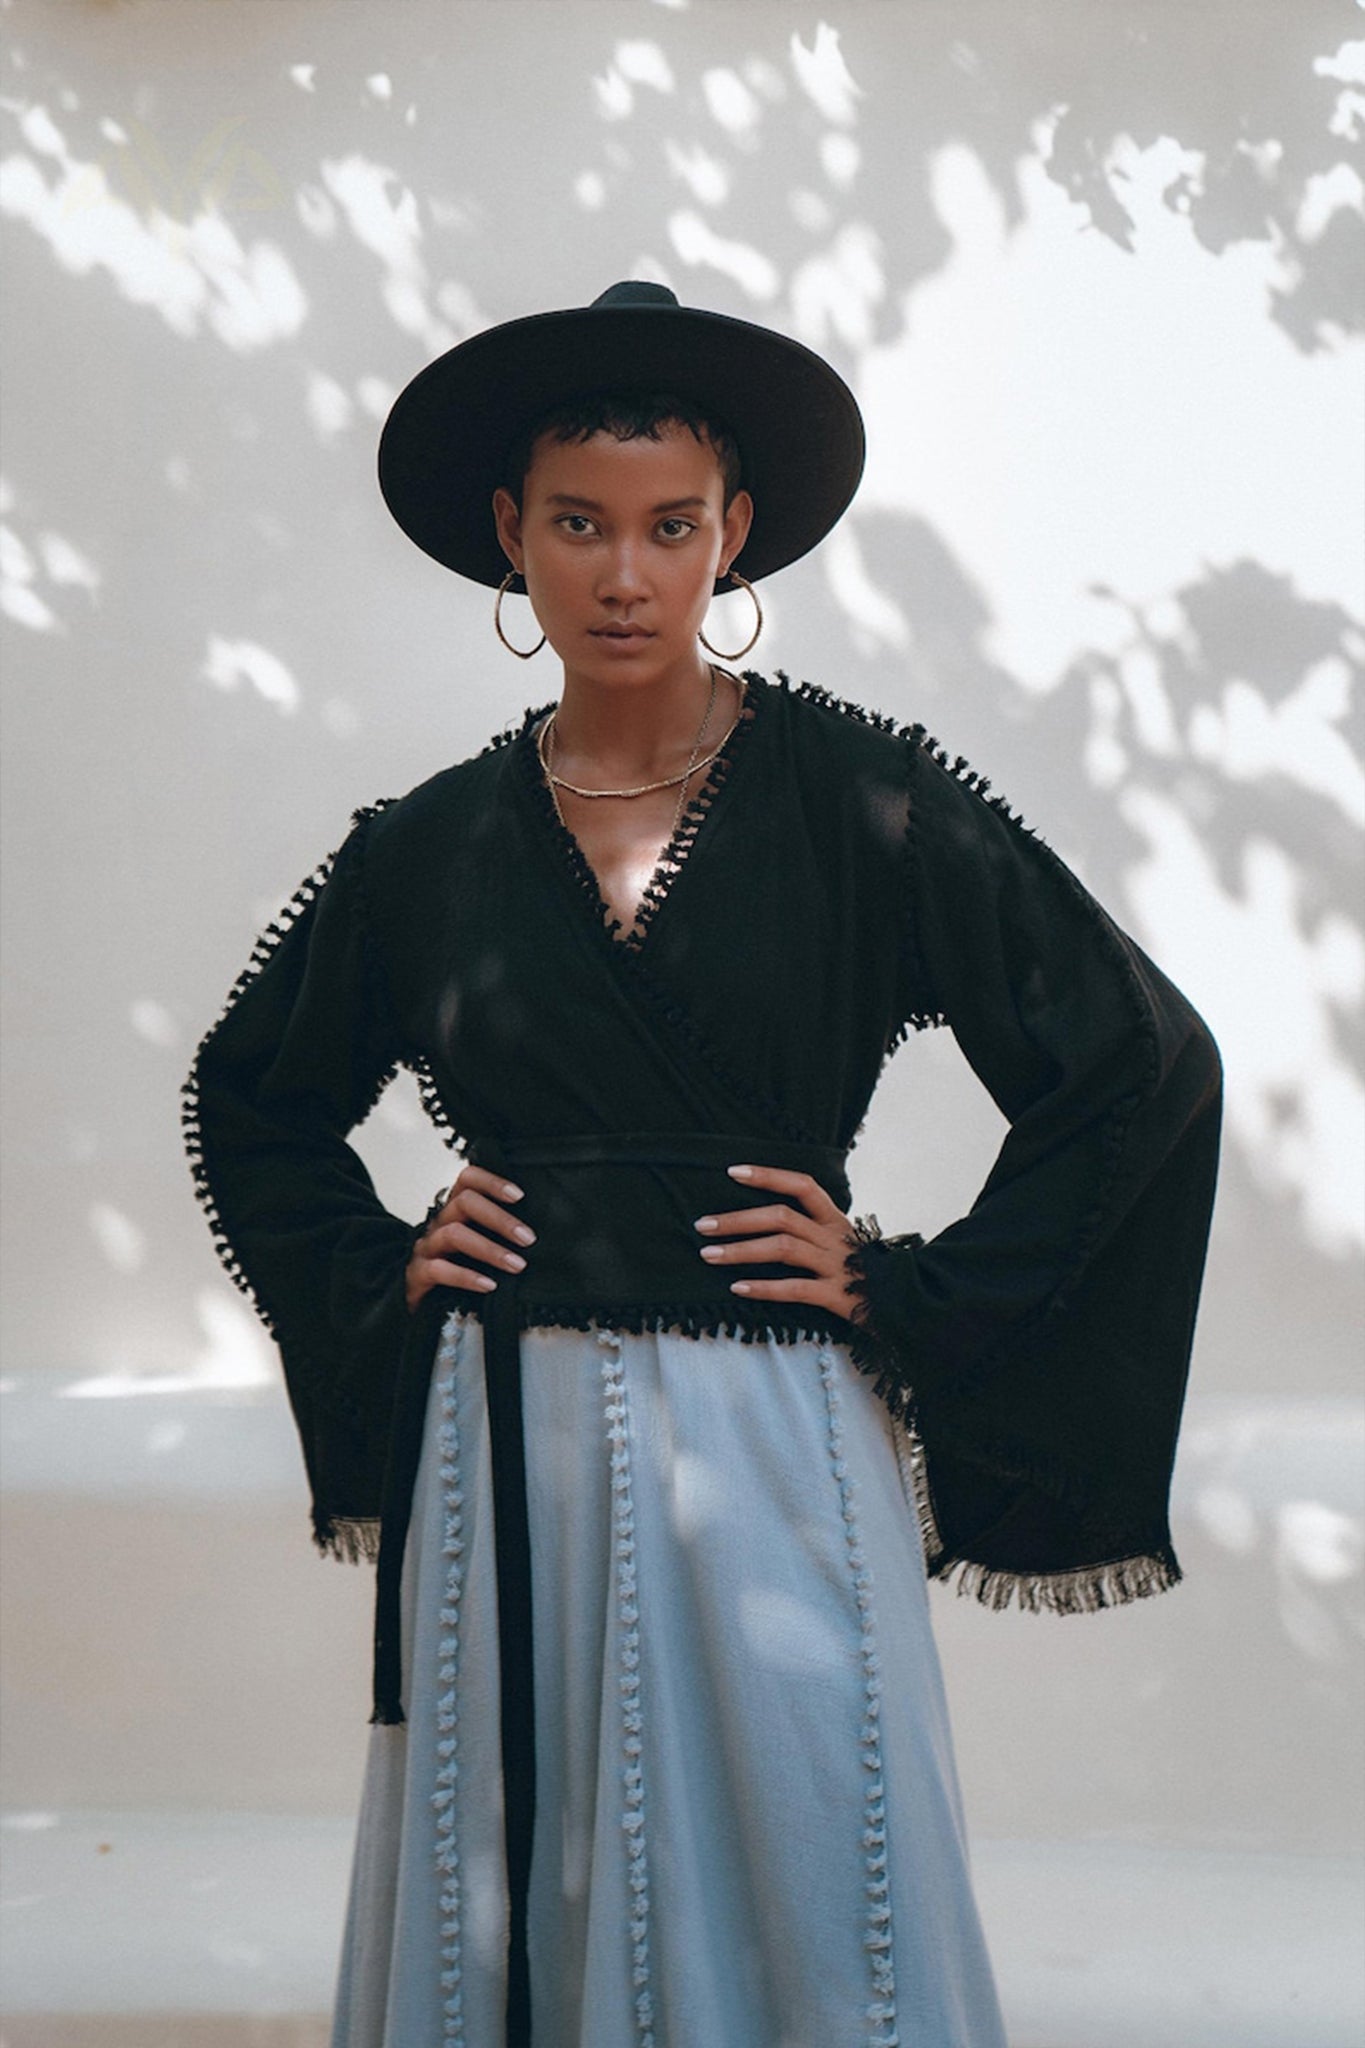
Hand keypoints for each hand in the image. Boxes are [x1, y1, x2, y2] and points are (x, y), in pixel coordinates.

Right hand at [406, 1164, 535, 1310]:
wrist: (422, 1306)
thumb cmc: (460, 1269)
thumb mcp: (479, 1246)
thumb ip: (500, 1235)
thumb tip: (539, 1235)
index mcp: (455, 1210)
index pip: (467, 1180)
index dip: (492, 1182)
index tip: (520, 1196)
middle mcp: (439, 1222)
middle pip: (464, 1202)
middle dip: (499, 1218)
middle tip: (528, 1238)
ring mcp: (426, 1247)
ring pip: (454, 1234)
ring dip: (490, 1249)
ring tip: (517, 1265)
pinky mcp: (417, 1274)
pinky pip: (438, 1269)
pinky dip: (466, 1276)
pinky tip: (489, 1285)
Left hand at [694, 1164, 858, 1321]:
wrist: (910, 1308)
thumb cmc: (868, 1277)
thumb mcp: (846, 1245)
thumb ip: (816, 1232)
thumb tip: (771, 1222)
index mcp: (837, 1221)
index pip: (802, 1186)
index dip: (768, 1176)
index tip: (732, 1172)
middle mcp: (836, 1238)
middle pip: (782, 1217)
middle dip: (738, 1219)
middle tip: (703, 1225)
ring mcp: (837, 1266)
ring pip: (783, 1248)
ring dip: (741, 1250)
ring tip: (710, 1254)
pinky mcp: (838, 1297)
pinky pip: (795, 1289)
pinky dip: (764, 1288)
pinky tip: (738, 1288)